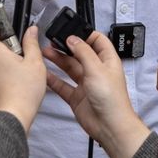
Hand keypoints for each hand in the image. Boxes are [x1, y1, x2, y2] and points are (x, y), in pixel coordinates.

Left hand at [0, 28, 46, 129]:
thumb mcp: (35, 63)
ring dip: (5, 71)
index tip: (22, 49)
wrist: (10, 119)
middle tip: (25, 68)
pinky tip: (14, 91)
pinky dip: (1, 83)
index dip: (12, 40)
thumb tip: (31, 30)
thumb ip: (32, 43)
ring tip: (21, 83)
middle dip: (10, 57)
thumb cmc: (24, 91)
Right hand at [43, 31, 151, 157]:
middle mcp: (97, 71)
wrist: (109, 126)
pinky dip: (54, 79)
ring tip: (45, 52)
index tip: (70, 31)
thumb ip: (83, 52)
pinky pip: (63, 85)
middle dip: (67, 46)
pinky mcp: (77, 97)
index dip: (85, 35)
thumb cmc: (112, 99)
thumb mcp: (97, 69)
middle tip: (52, 41)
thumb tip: (73, 38)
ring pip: (70, 68)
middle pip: (80, 53)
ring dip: (58, 60)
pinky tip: (45, 73)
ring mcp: (86, 84)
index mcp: (107, 61)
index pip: (98, 41)